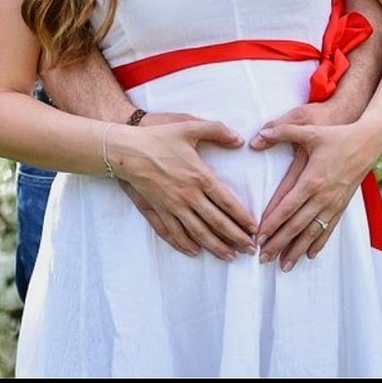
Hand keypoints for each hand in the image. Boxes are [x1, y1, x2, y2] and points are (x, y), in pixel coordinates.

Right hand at [117, 114, 257, 261]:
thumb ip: (217, 130)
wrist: (126, 150)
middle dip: (236, 238)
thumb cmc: (158, 137)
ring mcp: (172, 206)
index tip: (255, 229)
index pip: (227, 203)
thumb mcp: (189, 126)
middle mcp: (188, 196)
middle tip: (250, 249)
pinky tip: (195, 251)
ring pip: (198, 233)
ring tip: (230, 256)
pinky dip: (185, 245)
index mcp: (200, 176)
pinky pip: (173, 233)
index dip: (242, 218)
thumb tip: (239, 139)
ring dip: (215, 246)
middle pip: (217, 223)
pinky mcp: (158, 210)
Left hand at [248, 109, 377, 270]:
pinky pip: (329, 229)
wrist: (368, 142)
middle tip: (263, 258)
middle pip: (296, 226)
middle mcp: (322, 196)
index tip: (259, 237)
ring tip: (283, 266)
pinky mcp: (342, 205)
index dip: (272, 223)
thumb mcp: (309, 130)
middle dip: (279, 243)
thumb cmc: (337, 136)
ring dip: (296, 250)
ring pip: (312, 232)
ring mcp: (334, 203)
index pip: (287, 207)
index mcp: (312, 180)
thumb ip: (283, 131)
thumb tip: (260, 132)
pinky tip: (310, 254)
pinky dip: (318, 243)